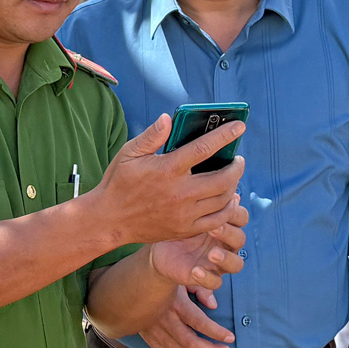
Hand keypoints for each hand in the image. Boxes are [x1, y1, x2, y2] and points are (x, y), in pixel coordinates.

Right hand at [90, 114, 246, 245]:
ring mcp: (184, 214)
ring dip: (234, 185)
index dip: (225, 135)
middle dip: (237, 166)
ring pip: (223, 199)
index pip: (203, 148)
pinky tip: (228, 199)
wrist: (109, 220)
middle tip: (238, 158)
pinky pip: (217, 220)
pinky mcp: (185, 229)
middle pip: (222, 178)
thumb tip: (168, 118)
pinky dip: (228, 208)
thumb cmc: (118, 183)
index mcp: (167, 170)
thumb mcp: (129, 154)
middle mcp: (179, 193)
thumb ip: (151, 136)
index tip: (239, 127)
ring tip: (233, 176)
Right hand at [140, 286, 234, 347]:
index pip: (199, 322)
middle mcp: (164, 318)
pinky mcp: (150, 337)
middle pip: (190, 342)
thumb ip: (200, 288)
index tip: (230, 337)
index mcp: (175, 303)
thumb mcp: (183, 277)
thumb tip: (214, 305)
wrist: (133, 284)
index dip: (217, 333)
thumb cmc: (162, 278)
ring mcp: (155, 330)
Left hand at [148, 199, 246, 291]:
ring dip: (226, 258)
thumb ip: (203, 203)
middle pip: (240, 239)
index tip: (223, 206)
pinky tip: (195, 270)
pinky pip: (216, 282)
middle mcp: (226, 244)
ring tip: (212, 254)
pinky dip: (207, 277)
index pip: (241, 218)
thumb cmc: (177, 225)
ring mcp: (219, 263)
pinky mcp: (207, 278)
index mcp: (225, 224)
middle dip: (229, 233)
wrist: (159, 248)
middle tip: (213, 228)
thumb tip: (216, 187)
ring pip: (237, 264)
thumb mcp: (187, 213)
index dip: (236, 213)